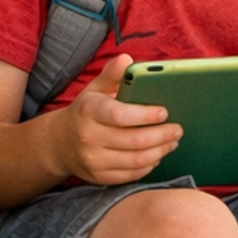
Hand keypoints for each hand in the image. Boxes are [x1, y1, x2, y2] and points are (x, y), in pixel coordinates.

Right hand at [51, 55, 182, 186]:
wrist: (59, 142)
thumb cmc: (86, 111)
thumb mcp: (95, 89)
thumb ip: (112, 74)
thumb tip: (127, 60)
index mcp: (89, 111)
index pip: (120, 115)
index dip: (146, 115)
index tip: (164, 111)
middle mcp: (88, 137)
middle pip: (134, 141)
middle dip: (162, 135)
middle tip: (178, 129)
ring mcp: (93, 160)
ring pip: (136, 161)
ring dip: (160, 151)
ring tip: (173, 141)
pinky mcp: (98, 177)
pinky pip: (130, 175)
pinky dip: (149, 166)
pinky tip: (157, 155)